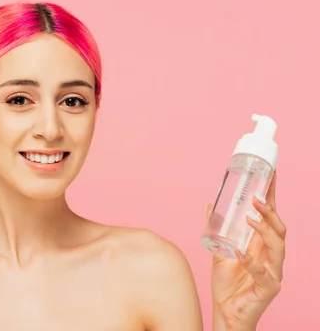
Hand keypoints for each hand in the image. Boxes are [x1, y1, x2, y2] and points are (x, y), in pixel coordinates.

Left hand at [208, 171, 285, 329]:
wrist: (226, 312)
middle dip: (270, 211)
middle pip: (279, 229)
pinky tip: (239, 253)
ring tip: (251, 218)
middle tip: (256, 197)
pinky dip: (251, 262)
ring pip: (278, 247)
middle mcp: (271, 256)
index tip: (271, 175)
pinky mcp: (269, 288)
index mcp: (261, 245)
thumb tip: (210, 205)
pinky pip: (264, 273)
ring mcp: (273, 272)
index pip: (271, 217)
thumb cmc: (227, 285)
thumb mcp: (218, 252)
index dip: (272, 196)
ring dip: (265, 230)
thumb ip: (217, 231)